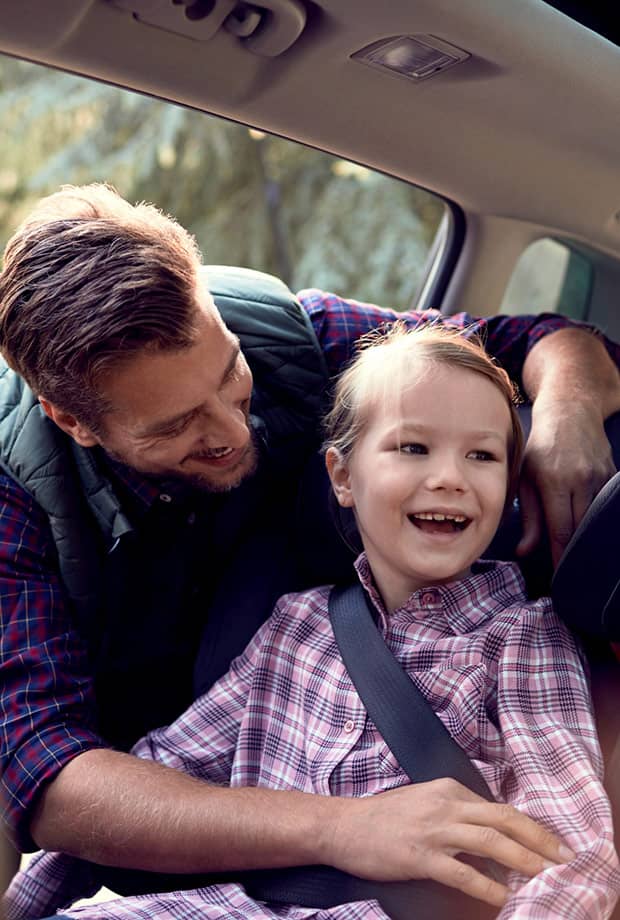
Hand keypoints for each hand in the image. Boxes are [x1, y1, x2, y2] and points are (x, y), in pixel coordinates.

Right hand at [324, 777, 572, 908]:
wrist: (343, 826)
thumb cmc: (383, 817)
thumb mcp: (423, 801)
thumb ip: (454, 809)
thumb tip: (488, 829)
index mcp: (448, 789)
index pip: (498, 807)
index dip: (528, 826)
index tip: (548, 843)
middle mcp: (445, 805)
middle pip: (503, 819)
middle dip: (538, 838)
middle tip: (563, 856)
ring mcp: (433, 830)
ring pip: (490, 842)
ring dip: (522, 859)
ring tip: (544, 875)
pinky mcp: (420, 857)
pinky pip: (463, 872)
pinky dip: (487, 886)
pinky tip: (503, 898)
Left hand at [516, 400, 614, 564]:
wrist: (571, 412)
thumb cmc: (540, 447)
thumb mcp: (525, 478)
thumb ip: (527, 517)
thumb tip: (524, 552)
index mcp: (554, 481)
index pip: (561, 530)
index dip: (560, 557)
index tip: (559, 577)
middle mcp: (580, 479)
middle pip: (581, 529)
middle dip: (575, 553)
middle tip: (569, 575)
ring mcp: (601, 477)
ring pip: (596, 520)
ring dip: (586, 539)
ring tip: (578, 557)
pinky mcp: (613, 475)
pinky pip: (606, 507)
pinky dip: (597, 521)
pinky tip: (589, 532)